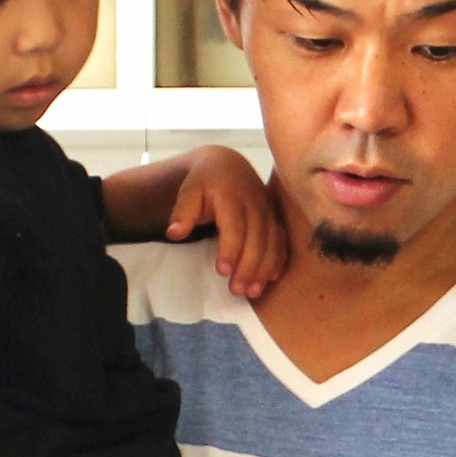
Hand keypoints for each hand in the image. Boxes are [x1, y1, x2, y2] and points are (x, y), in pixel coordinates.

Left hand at [167, 146, 287, 301]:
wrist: (227, 165)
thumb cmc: (204, 183)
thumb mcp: (189, 192)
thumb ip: (182, 212)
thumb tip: (173, 233)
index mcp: (232, 196)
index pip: (234, 226)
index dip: (230, 249)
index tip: (222, 271)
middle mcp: (255, 202)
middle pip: (256, 238)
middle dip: (248, 266)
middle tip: (237, 290)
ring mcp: (268, 210)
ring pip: (272, 242)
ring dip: (264, 268)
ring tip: (253, 292)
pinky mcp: (275, 217)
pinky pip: (281, 240)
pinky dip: (278, 260)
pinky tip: (272, 278)